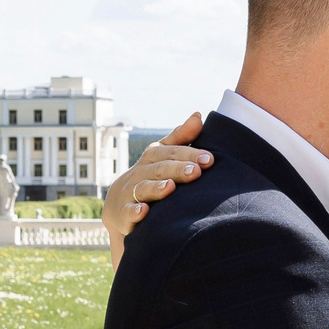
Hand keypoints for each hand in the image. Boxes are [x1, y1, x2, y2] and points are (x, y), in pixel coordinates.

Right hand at [100, 113, 211, 266]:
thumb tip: (198, 115)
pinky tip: (144, 211)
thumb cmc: (150, 174)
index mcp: (153, 157)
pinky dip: (135, 211)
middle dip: (177, 170)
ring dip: (156, 188)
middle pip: (160, 169)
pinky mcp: (125, 213)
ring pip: (144, 188)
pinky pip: (129, 212)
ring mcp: (132, 192)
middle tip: (195, 172)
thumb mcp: (162, 154)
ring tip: (170, 187)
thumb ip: (181, 137)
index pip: (171, 152)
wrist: (119, 203)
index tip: (209, 159)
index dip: (189, 154)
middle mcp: (141, 172)